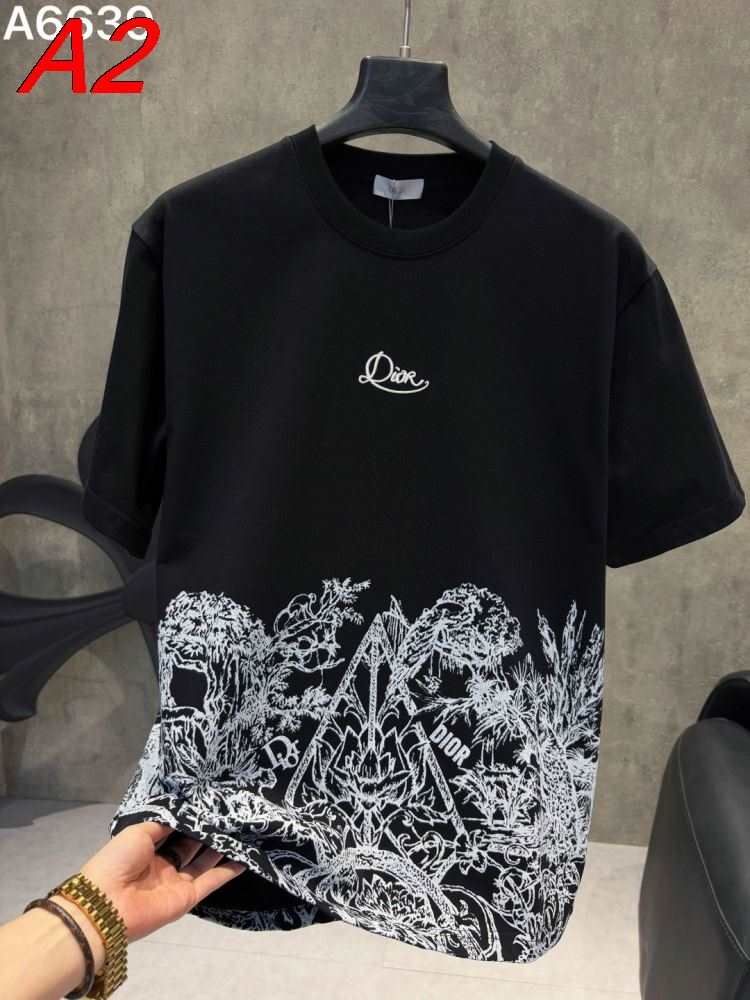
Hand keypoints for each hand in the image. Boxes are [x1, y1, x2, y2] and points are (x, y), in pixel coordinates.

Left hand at [76, 822, 245, 942]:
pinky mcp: (187, 898)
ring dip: (221, 848)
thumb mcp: (138, 832)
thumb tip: (185, 814)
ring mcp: (176, 883)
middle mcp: (163, 866)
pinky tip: (244, 858)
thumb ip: (163, 823)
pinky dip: (228, 871)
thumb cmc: (117, 861)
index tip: (209, 805)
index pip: (175, 832)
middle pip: (191, 847)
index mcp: (147, 850)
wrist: (106, 904)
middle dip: (208, 832)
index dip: (191, 821)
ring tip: (241, 830)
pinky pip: (211, 881)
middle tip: (230, 815)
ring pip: (204, 862)